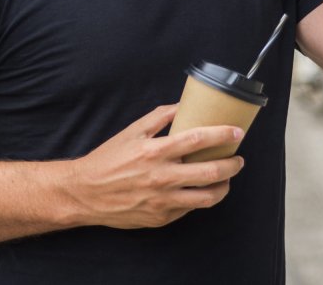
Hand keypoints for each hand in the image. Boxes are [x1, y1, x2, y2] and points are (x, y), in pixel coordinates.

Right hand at [67, 105, 244, 228]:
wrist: (84, 194)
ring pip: (207, 197)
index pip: (199, 139)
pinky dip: (200, 198)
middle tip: (238, 159)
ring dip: (223, 186)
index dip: (223, 135)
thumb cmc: (108, 160)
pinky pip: (190, 209)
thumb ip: (160, 117)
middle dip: (232, 164)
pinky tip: (200, 190)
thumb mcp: (132, 132)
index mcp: (155, 152)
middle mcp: (162, 177)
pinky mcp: (161, 218)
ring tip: (226, 178)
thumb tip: (183, 105)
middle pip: (211, 172)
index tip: (237, 132)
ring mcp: (162, 201)